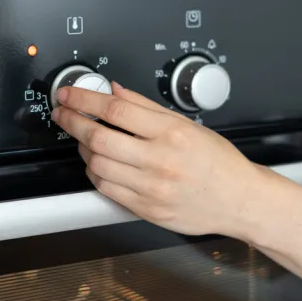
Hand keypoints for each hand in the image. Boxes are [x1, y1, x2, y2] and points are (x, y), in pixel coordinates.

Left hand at [51, 82, 268, 238]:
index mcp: (171, 133)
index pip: (116, 109)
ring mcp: (151, 187)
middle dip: (72, 122)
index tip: (70, 95)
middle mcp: (160, 160)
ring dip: (82, 148)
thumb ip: (147, 107)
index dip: (84, 99)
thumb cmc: (218, 162)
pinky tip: (98, 163)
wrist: (238, 200)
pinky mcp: (146, 209)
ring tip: (84, 139)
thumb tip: (115, 91)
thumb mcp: (188, 124)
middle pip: (99, 137)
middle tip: (63, 113)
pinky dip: (95, 173)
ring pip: (97, 164)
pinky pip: (106, 189)